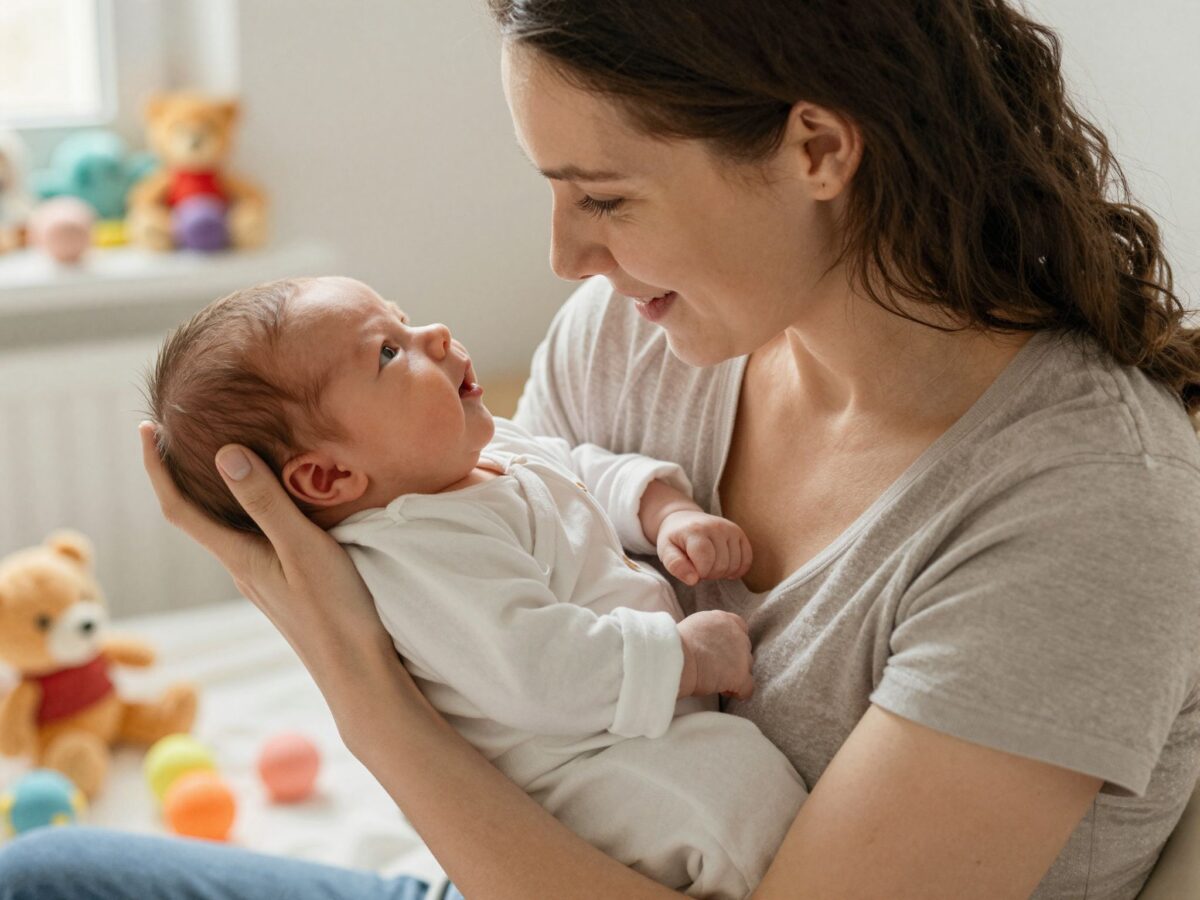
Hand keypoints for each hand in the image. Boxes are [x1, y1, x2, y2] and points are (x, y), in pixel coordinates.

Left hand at [136, 423, 395, 733]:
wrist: (357, 673)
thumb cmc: (334, 611)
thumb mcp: (303, 548)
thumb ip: (266, 503)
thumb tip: (223, 454)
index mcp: (238, 556)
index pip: (179, 508)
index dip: (155, 469)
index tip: (145, 429)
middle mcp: (242, 567)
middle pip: (196, 515)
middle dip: (181, 473)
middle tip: (181, 431)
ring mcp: (263, 578)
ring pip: (226, 527)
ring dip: (216, 491)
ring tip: (226, 455)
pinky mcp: (285, 583)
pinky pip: (253, 537)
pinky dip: (248, 509)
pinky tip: (273, 500)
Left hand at [656, 510, 752, 585]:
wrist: (683, 519)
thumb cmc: (674, 539)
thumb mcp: (666, 551)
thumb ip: (675, 565)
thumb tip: (693, 580)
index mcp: (695, 531)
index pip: (706, 562)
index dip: (699, 573)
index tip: (691, 569)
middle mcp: (716, 527)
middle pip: (721, 566)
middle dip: (710, 574)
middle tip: (699, 567)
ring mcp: (730, 529)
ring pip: (735, 565)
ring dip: (722, 572)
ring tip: (710, 565)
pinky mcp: (739, 533)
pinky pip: (747, 560)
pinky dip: (737, 569)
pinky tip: (724, 567)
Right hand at [675, 610, 754, 699]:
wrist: (676, 658)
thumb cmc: (675, 645)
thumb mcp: (693, 626)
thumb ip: (707, 632)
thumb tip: (706, 642)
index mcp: (723, 619)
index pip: (739, 627)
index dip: (731, 641)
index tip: (720, 651)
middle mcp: (737, 634)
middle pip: (743, 648)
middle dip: (732, 659)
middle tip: (714, 668)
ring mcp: (741, 655)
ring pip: (746, 667)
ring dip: (734, 674)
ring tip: (715, 680)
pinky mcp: (740, 675)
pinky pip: (747, 688)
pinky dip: (738, 692)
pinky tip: (723, 691)